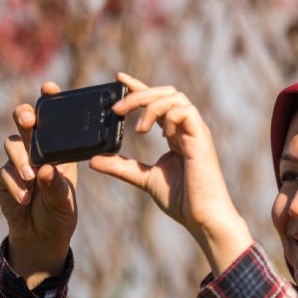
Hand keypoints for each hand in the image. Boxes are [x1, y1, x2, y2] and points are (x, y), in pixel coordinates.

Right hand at [0, 81, 78, 287]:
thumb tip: (45, 170)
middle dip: (24, 116)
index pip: (54, 119)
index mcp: (59, 148)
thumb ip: (57, 185)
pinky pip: (5, 173)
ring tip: (32, 179)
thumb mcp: (65, 201)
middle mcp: (37, 149)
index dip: (49, 99)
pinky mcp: (4, 177)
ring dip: (21, 160)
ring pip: (12, 145)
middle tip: (28, 122)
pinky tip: (25, 199)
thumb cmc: (60, 213)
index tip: (49, 87)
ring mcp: (18, 161)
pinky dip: (16, 186)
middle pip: (24, 121)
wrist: (41, 237)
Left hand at [90, 71, 252, 275]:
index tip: (119, 79)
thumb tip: (94, 160)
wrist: (203, 217)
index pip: (157, 101)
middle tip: (117, 109)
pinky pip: (185, 111)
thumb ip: (122, 167)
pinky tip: (158, 133)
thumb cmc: (182, 200)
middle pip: (166, 92)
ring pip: (175, 97)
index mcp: (176, 134)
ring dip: (151, 105)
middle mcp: (187, 128)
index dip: (139, 87)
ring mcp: (195, 131)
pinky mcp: (200, 138)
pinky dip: (168, 115)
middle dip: (140, 94)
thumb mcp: (144, 178)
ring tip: (137, 127)